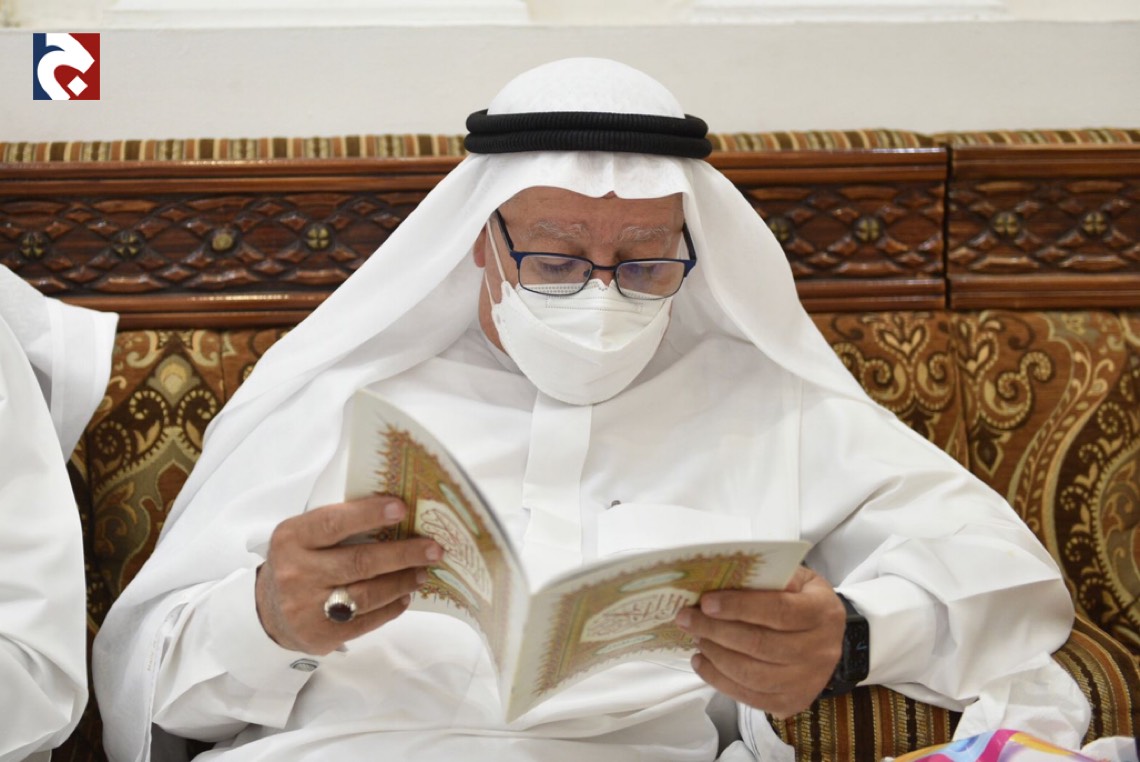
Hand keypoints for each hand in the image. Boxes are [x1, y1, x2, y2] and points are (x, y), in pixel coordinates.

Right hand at [255, 495, 441, 654]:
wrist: (268, 613)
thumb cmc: (299, 563)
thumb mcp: (304, 537)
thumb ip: (339, 525)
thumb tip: (397, 514)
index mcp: (291, 539)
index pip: (333, 523)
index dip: (369, 514)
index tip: (401, 508)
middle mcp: (296, 572)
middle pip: (360, 562)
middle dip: (403, 554)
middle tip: (433, 548)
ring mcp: (306, 607)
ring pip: (367, 594)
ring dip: (402, 582)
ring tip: (422, 572)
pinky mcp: (320, 635)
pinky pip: (366, 621)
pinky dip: (391, 607)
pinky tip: (405, 596)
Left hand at [675, 566, 846, 717]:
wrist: (829, 638)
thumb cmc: (802, 601)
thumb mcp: (795, 579)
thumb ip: (766, 579)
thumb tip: (719, 582)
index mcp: (822, 613)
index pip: (779, 611)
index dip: (739, 607)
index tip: (706, 602)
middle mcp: (820, 650)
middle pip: (761, 645)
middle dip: (716, 631)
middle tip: (687, 619)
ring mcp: (807, 681)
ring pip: (753, 675)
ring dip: (716, 656)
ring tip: (696, 638)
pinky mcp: (792, 703)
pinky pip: (750, 697)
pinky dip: (719, 680)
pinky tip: (702, 661)